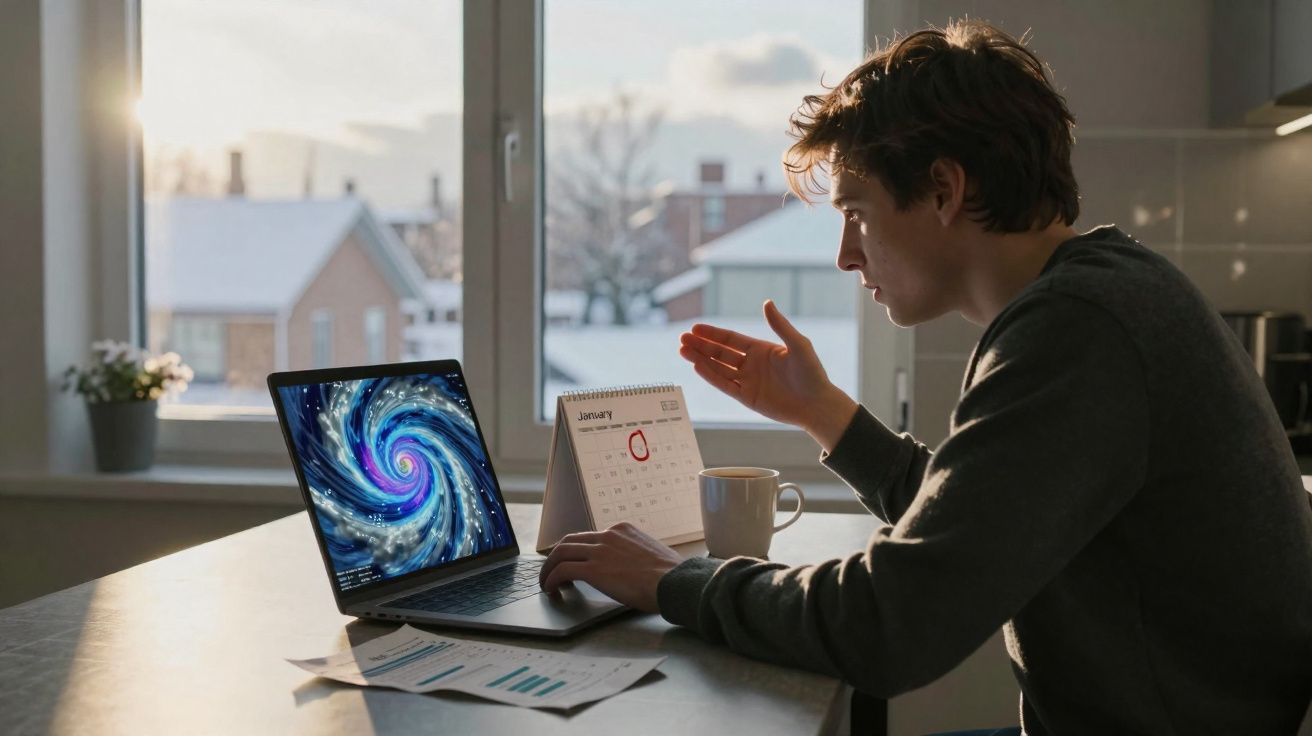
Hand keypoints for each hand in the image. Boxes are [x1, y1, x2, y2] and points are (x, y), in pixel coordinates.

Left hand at [539, 522, 683, 612]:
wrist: (674, 582)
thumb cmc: (669, 576)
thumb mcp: (650, 554)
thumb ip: (632, 556)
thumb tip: (625, 570)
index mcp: (622, 530)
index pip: (590, 537)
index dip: (576, 551)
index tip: (572, 563)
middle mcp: (608, 535)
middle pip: (569, 541)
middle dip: (556, 557)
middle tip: (551, 571)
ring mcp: (600, 550)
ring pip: (560, 553)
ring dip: (549, 568)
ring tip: (546, 583)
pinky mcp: (593, 569)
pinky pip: (562, 570)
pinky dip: (552, 579)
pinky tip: (552, 590)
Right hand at [678, 299, 857, 450]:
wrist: (817, 404)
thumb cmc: (812, 373)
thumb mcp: (798, 345)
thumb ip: (780, 325)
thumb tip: (767, 303)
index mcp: (761, 349)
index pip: (730, 339)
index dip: (712, 334)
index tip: (695, 328)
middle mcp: (751, 364)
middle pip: (720, 353)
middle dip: (701, 345)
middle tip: (682, 339)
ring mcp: (748, 381)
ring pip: (718, 368)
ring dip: (700, 360)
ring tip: (682, 351)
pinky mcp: (747, 397)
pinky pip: (725, 385)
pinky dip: (711, 376)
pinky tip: (697, 367)